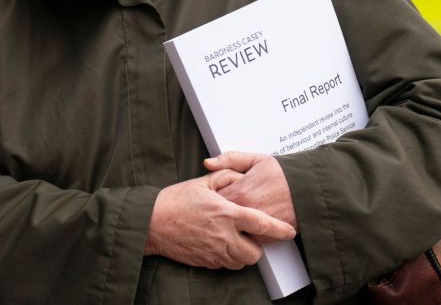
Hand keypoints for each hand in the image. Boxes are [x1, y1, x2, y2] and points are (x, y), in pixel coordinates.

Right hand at [144, 169, 296, 269]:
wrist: (151, 222)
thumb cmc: (175, 201)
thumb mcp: (202, 182)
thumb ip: (225, 176)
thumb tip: (239, 176)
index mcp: (227, 214)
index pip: (262, 225)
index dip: (280, 230)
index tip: (289, 231)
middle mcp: (224, 236)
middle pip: (255, 253)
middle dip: (257, 246)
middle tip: (250, 234)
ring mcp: (214, 252)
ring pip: (241, 262)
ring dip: (242, 253)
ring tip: (234, 239)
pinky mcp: (206, 262)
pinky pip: (225, 265)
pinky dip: (228, 258)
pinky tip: (219, 244)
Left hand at [205, 151, 297, 231]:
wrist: (309, 189)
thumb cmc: (283, 174)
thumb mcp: (256, 159)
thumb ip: (230, 159)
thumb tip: (208, 163)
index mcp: (239, 192)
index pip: (211, 201)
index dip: (210, 198)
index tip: (211, 195)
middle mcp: (246, 212)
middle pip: (220, 218)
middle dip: (218, 213)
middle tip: (218, 208)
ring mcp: (256, 227)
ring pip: (233, 231)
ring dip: (231, 225)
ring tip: (233, 216)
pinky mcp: (266, 237)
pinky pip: (249, 239)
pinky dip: (246, 233)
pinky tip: (248, 223)